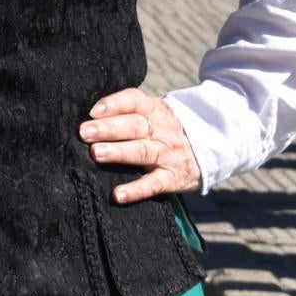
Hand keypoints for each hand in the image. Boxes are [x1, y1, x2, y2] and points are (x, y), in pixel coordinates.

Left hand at [82, 89, 200, 203]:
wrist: (209, 149)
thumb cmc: (164, 129)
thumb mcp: (153, 113)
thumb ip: (126, 111)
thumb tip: (88, 116)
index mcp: (154, 109)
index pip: (134, 101)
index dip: (114, 104)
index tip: (93, 111)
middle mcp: (161, 130)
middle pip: (134, 126)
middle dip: (108, 128)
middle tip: (85, 132)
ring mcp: (168, 154)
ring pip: (142, 152)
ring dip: (118, 153)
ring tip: (95, 153)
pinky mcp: (173, 178)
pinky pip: (154, 184)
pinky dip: (136, 190)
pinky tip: (118, 194)